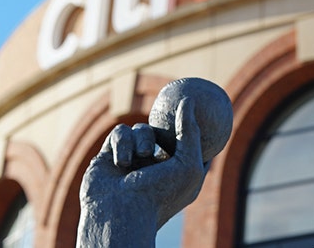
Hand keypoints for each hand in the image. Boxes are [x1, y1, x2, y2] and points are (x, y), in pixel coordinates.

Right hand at [77, 98, 207, 245]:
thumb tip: (188, 101)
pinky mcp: (108, 156)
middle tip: (174, 103)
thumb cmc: (160, 194)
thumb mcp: (188, 164)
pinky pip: (119, 133)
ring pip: (141, 129)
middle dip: (167, 123)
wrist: (119, 213)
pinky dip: (122, 144)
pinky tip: (122, 161)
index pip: (190, 148)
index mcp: (176, 174)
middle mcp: (153, 168)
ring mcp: (131, 161)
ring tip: (143, 155)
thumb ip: (190, 131)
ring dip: (142, 139)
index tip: (205, 109)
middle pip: (163, 134)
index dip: (197, 130)